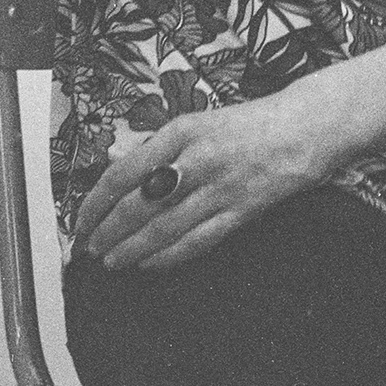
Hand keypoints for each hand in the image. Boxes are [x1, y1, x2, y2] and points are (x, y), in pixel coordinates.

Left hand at [74, 96, 330, 272]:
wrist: (303, 128)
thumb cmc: (248, 124)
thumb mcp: (197, 121)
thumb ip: (156, 144)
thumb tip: (114, 160)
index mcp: (182, 131)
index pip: (124, 171)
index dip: (95, 201)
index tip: (81, 218)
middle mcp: (198, 158)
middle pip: (138, 204)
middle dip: (107, 231)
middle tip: (90, 246)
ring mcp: (220, 187)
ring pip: (162, 229)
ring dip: (130, 250)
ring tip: (111, 261)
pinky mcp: (240, 211)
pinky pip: (195, 242)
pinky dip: (166, 257)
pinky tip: (148, 264)